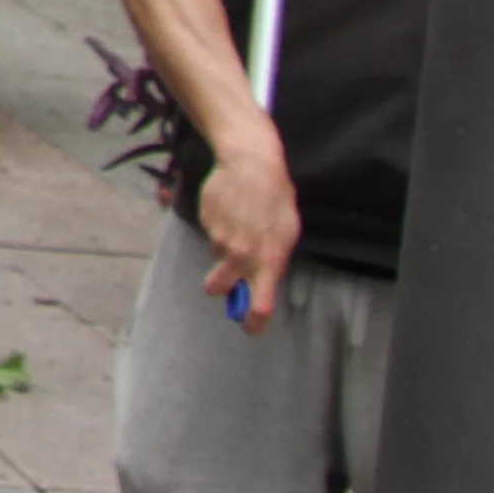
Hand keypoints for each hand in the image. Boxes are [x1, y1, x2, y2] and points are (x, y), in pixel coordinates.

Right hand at [195, 129, 302, 326]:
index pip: (260, 304)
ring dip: (224, 248)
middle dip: (222, 286)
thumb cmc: (276, 197)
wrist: (250, 163)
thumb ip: (276, 259)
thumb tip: (267, 277)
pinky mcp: (205, 221)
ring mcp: (219, 238)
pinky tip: (229, 209)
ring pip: (216, 254)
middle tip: (229, 274)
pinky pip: (211, 232)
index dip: (254, 322)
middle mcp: (240, 255)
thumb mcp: (287, 232)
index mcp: (266, 261)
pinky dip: (219, 227)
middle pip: (218, 286)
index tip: (250, 329)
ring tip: (239, 222)